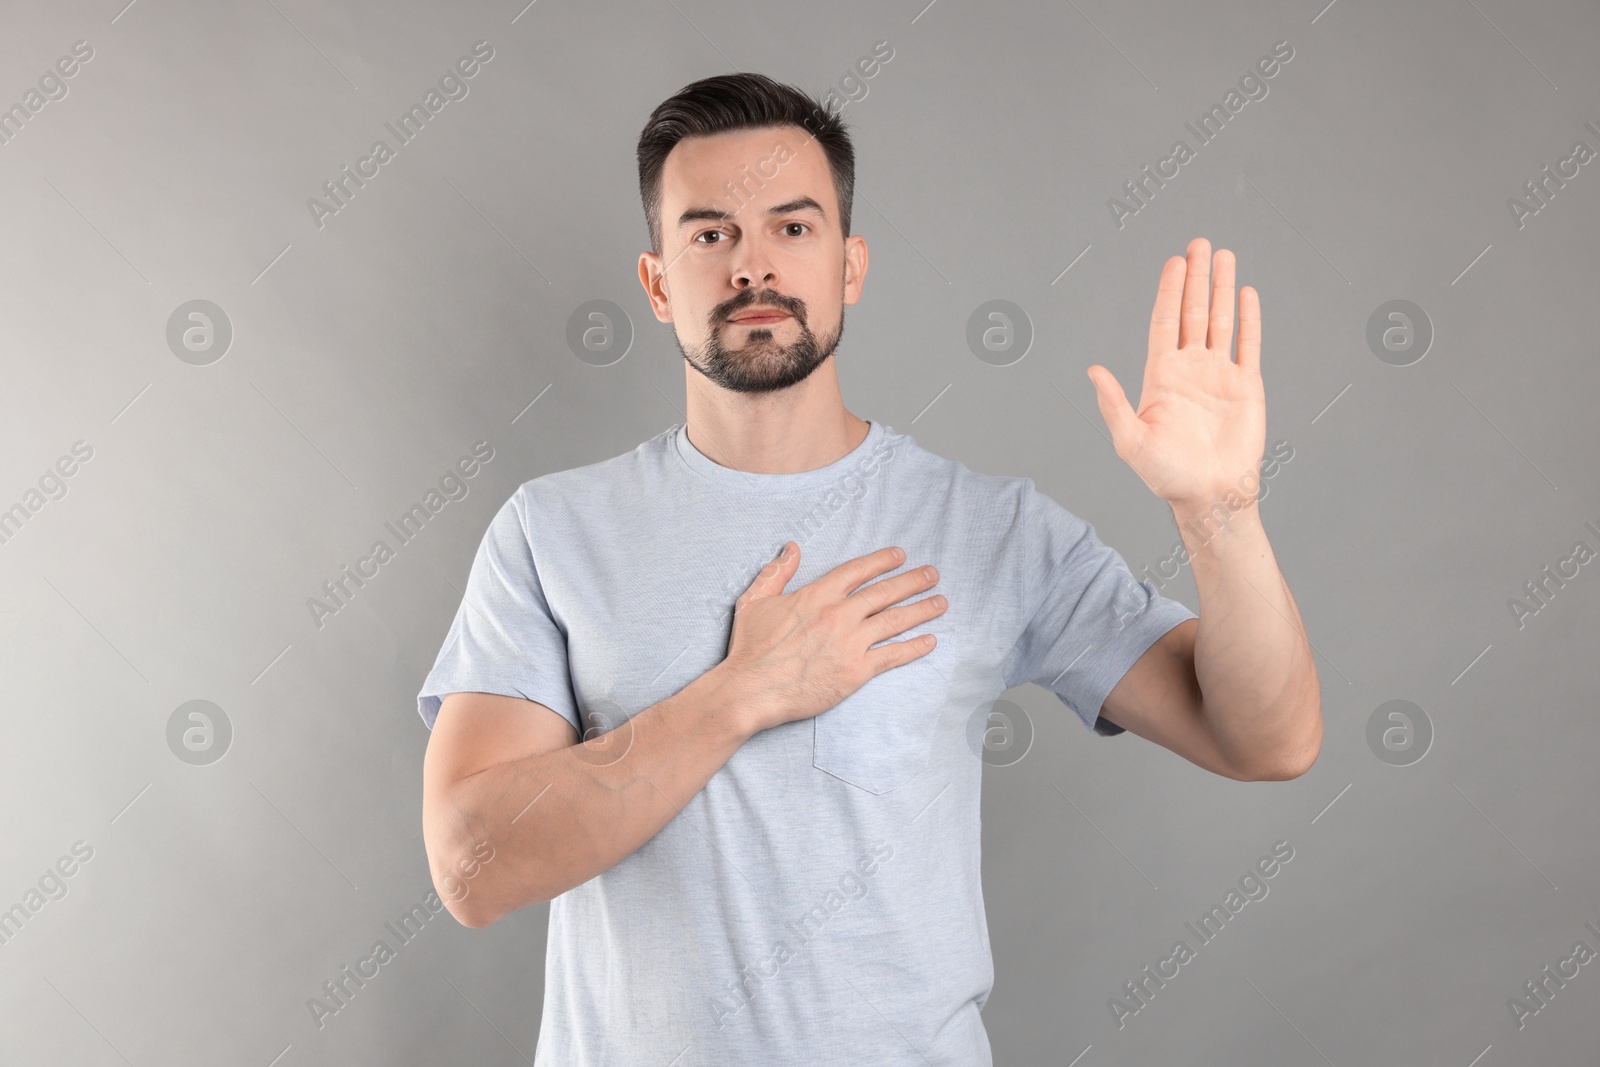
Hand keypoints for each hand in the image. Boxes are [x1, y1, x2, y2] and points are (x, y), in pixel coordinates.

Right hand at [720, 543, 947, 732]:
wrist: (751, 689)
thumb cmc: (750, 648)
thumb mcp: (754, 600)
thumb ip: (776, 572)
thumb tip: (792, 548)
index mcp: (816, 595)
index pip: (857, 571)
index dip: (882, 561)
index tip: (900, 556)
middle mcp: (838, 615)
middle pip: (884, 592)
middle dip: (912, 581)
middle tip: (932, 574)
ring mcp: (850, 643)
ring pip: (895, 621)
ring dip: (922, 609)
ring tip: (941, 602)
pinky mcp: (856, 671)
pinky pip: (893, 655)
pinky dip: (915, 647)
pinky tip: (930, 640)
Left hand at [1086, 237, 1266, 512]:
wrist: (1209, 495)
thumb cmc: (1167, 475)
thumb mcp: (1130, 440)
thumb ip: (1113, 404)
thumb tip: (1093, 370)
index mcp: (1161, 376)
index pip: (1165, 321)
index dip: (1170, 290)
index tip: (1175, 261)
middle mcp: (1190, 368)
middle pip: (1192, 311)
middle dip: (1196, 277)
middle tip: (1199, 243)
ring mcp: (1219, 374)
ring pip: (1221, 320)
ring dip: (1222, 288)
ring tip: (1224, 255)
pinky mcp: (1246, 386)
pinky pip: (1248, 344)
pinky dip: (1249, 319)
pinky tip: (1247, 293)